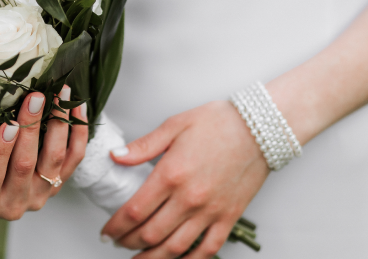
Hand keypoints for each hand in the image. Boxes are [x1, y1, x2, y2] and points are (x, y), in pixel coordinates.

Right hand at [0, 86, 88, 219]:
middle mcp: (12, 204)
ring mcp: (38, 197)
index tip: (7, 124)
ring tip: (59, 95)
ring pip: (53, 159)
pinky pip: (74, 159)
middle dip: (31, 127)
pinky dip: (78, 133)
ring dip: (57, 124)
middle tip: (35, 97)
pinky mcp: (56, 187)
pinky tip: (77, 109)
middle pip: (24, 164)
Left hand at [101, 101, 269, 258]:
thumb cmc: (219, 122)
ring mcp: (210, 211)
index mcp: (170, 175)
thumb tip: (116, 157)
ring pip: (175, 248)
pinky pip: (208, 249)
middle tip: (117, 242)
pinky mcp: (229, 217)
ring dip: (151, 258)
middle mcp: (189, 198)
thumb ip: (143, 146)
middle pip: (150, 234)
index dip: (115, 227)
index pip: (134, 211)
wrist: (261, 127)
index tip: (106, 231)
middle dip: (127, 242)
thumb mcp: (174, 125)